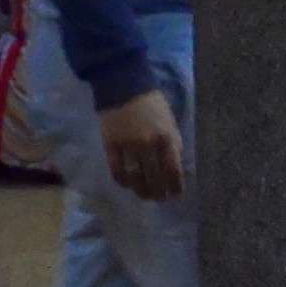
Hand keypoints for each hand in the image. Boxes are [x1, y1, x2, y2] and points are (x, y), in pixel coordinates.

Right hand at [99, 88, 185, 203]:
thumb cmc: (152, 104)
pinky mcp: (110, 145)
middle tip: (160, 199)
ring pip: (134, 176)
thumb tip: (175, 166)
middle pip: (153, 176)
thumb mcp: (170, 122)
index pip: (172, 169)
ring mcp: (128, 145)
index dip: (174, 185)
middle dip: (158, 191)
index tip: (176, 194)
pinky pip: (116, 169)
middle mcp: (148, 144)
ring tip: (144, 195)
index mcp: (167, 137)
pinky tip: (127, 184)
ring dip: (140, 190)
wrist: (125, 87)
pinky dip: (122, 180)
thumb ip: (173, 143)